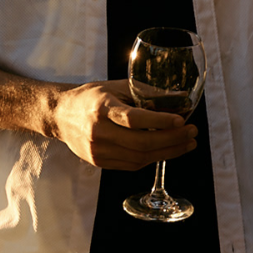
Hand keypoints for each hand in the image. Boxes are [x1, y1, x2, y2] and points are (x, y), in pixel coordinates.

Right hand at [48, 80, 195, 170]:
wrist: (60, 115)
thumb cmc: (90, 97)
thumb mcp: (114, 87)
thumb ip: (142, 93)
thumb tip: (176, 100)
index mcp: (101, 108)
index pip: (133, 119)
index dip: (159, 122)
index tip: (181, 120)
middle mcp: (97, 131)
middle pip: (141, 143)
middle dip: (172, 140)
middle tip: (192, 133)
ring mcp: (97, 150)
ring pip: (139, 157)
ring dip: (168, 152)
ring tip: (186, 144)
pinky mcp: (98, 161)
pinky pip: (132, 164)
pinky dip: (152, 158)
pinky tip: (166, 150)